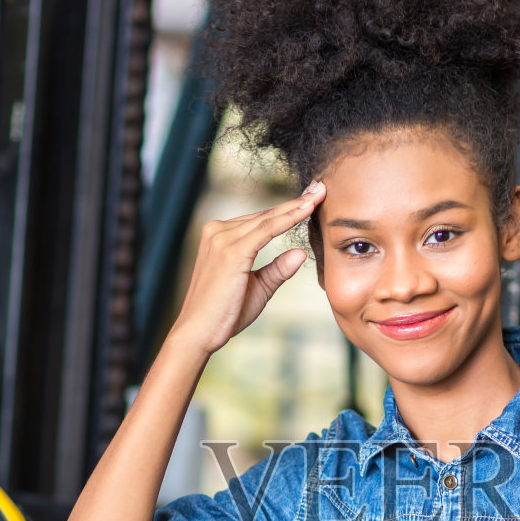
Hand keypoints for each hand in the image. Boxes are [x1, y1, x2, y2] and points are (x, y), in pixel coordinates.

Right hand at [174, 180, 325, 353]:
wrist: (198, 333)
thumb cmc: (224, 314)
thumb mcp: (257, 288)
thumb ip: (277, 270)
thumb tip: (300, 252)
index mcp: (220, 237)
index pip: (260, 220)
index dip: (287, 209)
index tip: (311, 198)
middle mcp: (217, 231)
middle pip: (265, 214)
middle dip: (296, 201)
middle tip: (320, 187)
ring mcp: (222, 238)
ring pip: (267, 218)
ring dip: (295, 206)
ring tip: (318, 194)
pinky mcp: (230, 250)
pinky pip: (266, 230)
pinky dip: (288, 219)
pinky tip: (306, 211)